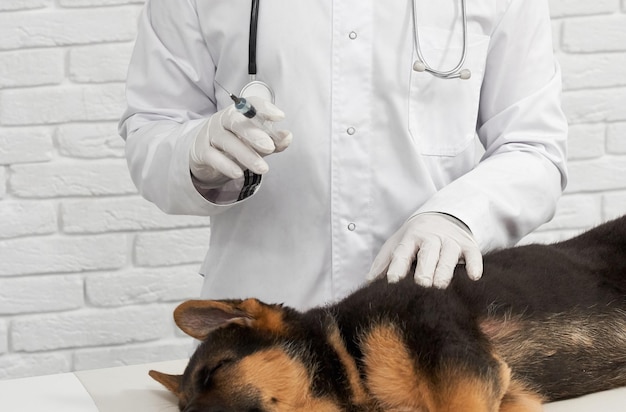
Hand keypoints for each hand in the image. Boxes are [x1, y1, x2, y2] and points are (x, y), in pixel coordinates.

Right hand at [189, 96, 292, 186]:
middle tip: (270, 147)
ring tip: (262, 168)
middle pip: (236, 121)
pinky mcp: (202, 152)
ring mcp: (211, 135)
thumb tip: (288, 136)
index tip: (280, 117)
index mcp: (238, 112)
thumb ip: (274, 140)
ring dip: (246, 155)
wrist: (204, 153)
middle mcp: (223, 120)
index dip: (264, 108)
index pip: (250, 104)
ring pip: (227, 141)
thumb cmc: (236, 142)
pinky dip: (226, 165)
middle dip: (254, 134)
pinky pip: (214, 157)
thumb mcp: (256, 141)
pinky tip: (238, 174)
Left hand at [366, 213, 482, 287]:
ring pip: (448, 256)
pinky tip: (474, 277)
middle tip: (421, 287)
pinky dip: (474, 264)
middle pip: (427, 255)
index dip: (397, 269)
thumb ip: (383, 263)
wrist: (442, 217)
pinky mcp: (468, 245)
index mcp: (410, 239)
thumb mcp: (397, 244)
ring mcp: (450, 241)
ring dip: (445, 271)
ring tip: (441, 287)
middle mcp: (430, 238)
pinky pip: (473, 254)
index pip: (402, 254)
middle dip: (424, 271)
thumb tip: (368, 283)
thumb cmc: (415, 238)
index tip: (392, 283)